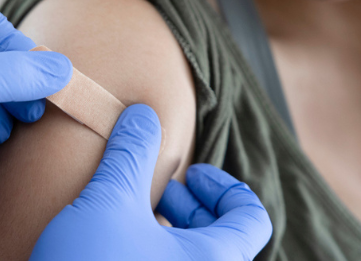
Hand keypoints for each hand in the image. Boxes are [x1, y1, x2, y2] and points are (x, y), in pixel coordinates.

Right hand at [31, 104, 272, 260]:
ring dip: (170, 230)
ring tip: (134, 215)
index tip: (189, 174)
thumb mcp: (108, 202)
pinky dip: (153, 253)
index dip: (224, 186)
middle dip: (190, 205)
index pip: (252, 218)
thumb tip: (143, 114)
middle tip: (159, 191)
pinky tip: (117, 243)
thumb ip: (132, 153)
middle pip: (223, 237)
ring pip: (193, 258)